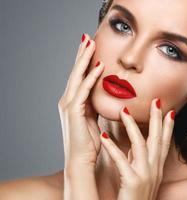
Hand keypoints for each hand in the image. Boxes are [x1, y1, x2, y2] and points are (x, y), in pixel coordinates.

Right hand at [58, 33, 104, 170]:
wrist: (81, 160)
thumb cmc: (89, 142)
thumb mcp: (93, 118)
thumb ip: (94, 105)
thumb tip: (101, 94)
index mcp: (74, 102)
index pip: (79, 77)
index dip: (83, 61)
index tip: (90, 46)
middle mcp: (68, 100)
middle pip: (76, 72)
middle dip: (82, 54)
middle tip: (87, 37)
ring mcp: (69, 105)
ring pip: (77, 77)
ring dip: (85, 59)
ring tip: (91, 43)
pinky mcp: (74, 111)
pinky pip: (84, 90)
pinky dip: (91, 77)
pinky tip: (99, 66)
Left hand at [99, 98, 175, 199]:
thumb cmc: (135, 196)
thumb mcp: (141, 176)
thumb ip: (138, 160)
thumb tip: (134, 145)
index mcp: (156, 167)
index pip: (165, 142)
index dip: (168, 126)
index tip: (170, 110)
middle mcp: (154, 169)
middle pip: (157, 139)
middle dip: (157, 119)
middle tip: (156, 100)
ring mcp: (145, 175)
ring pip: (141, 145)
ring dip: (132, 126)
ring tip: (124, 110)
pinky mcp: (133, 182)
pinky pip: (121, 161)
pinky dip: (112, 148)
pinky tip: (103, 136)